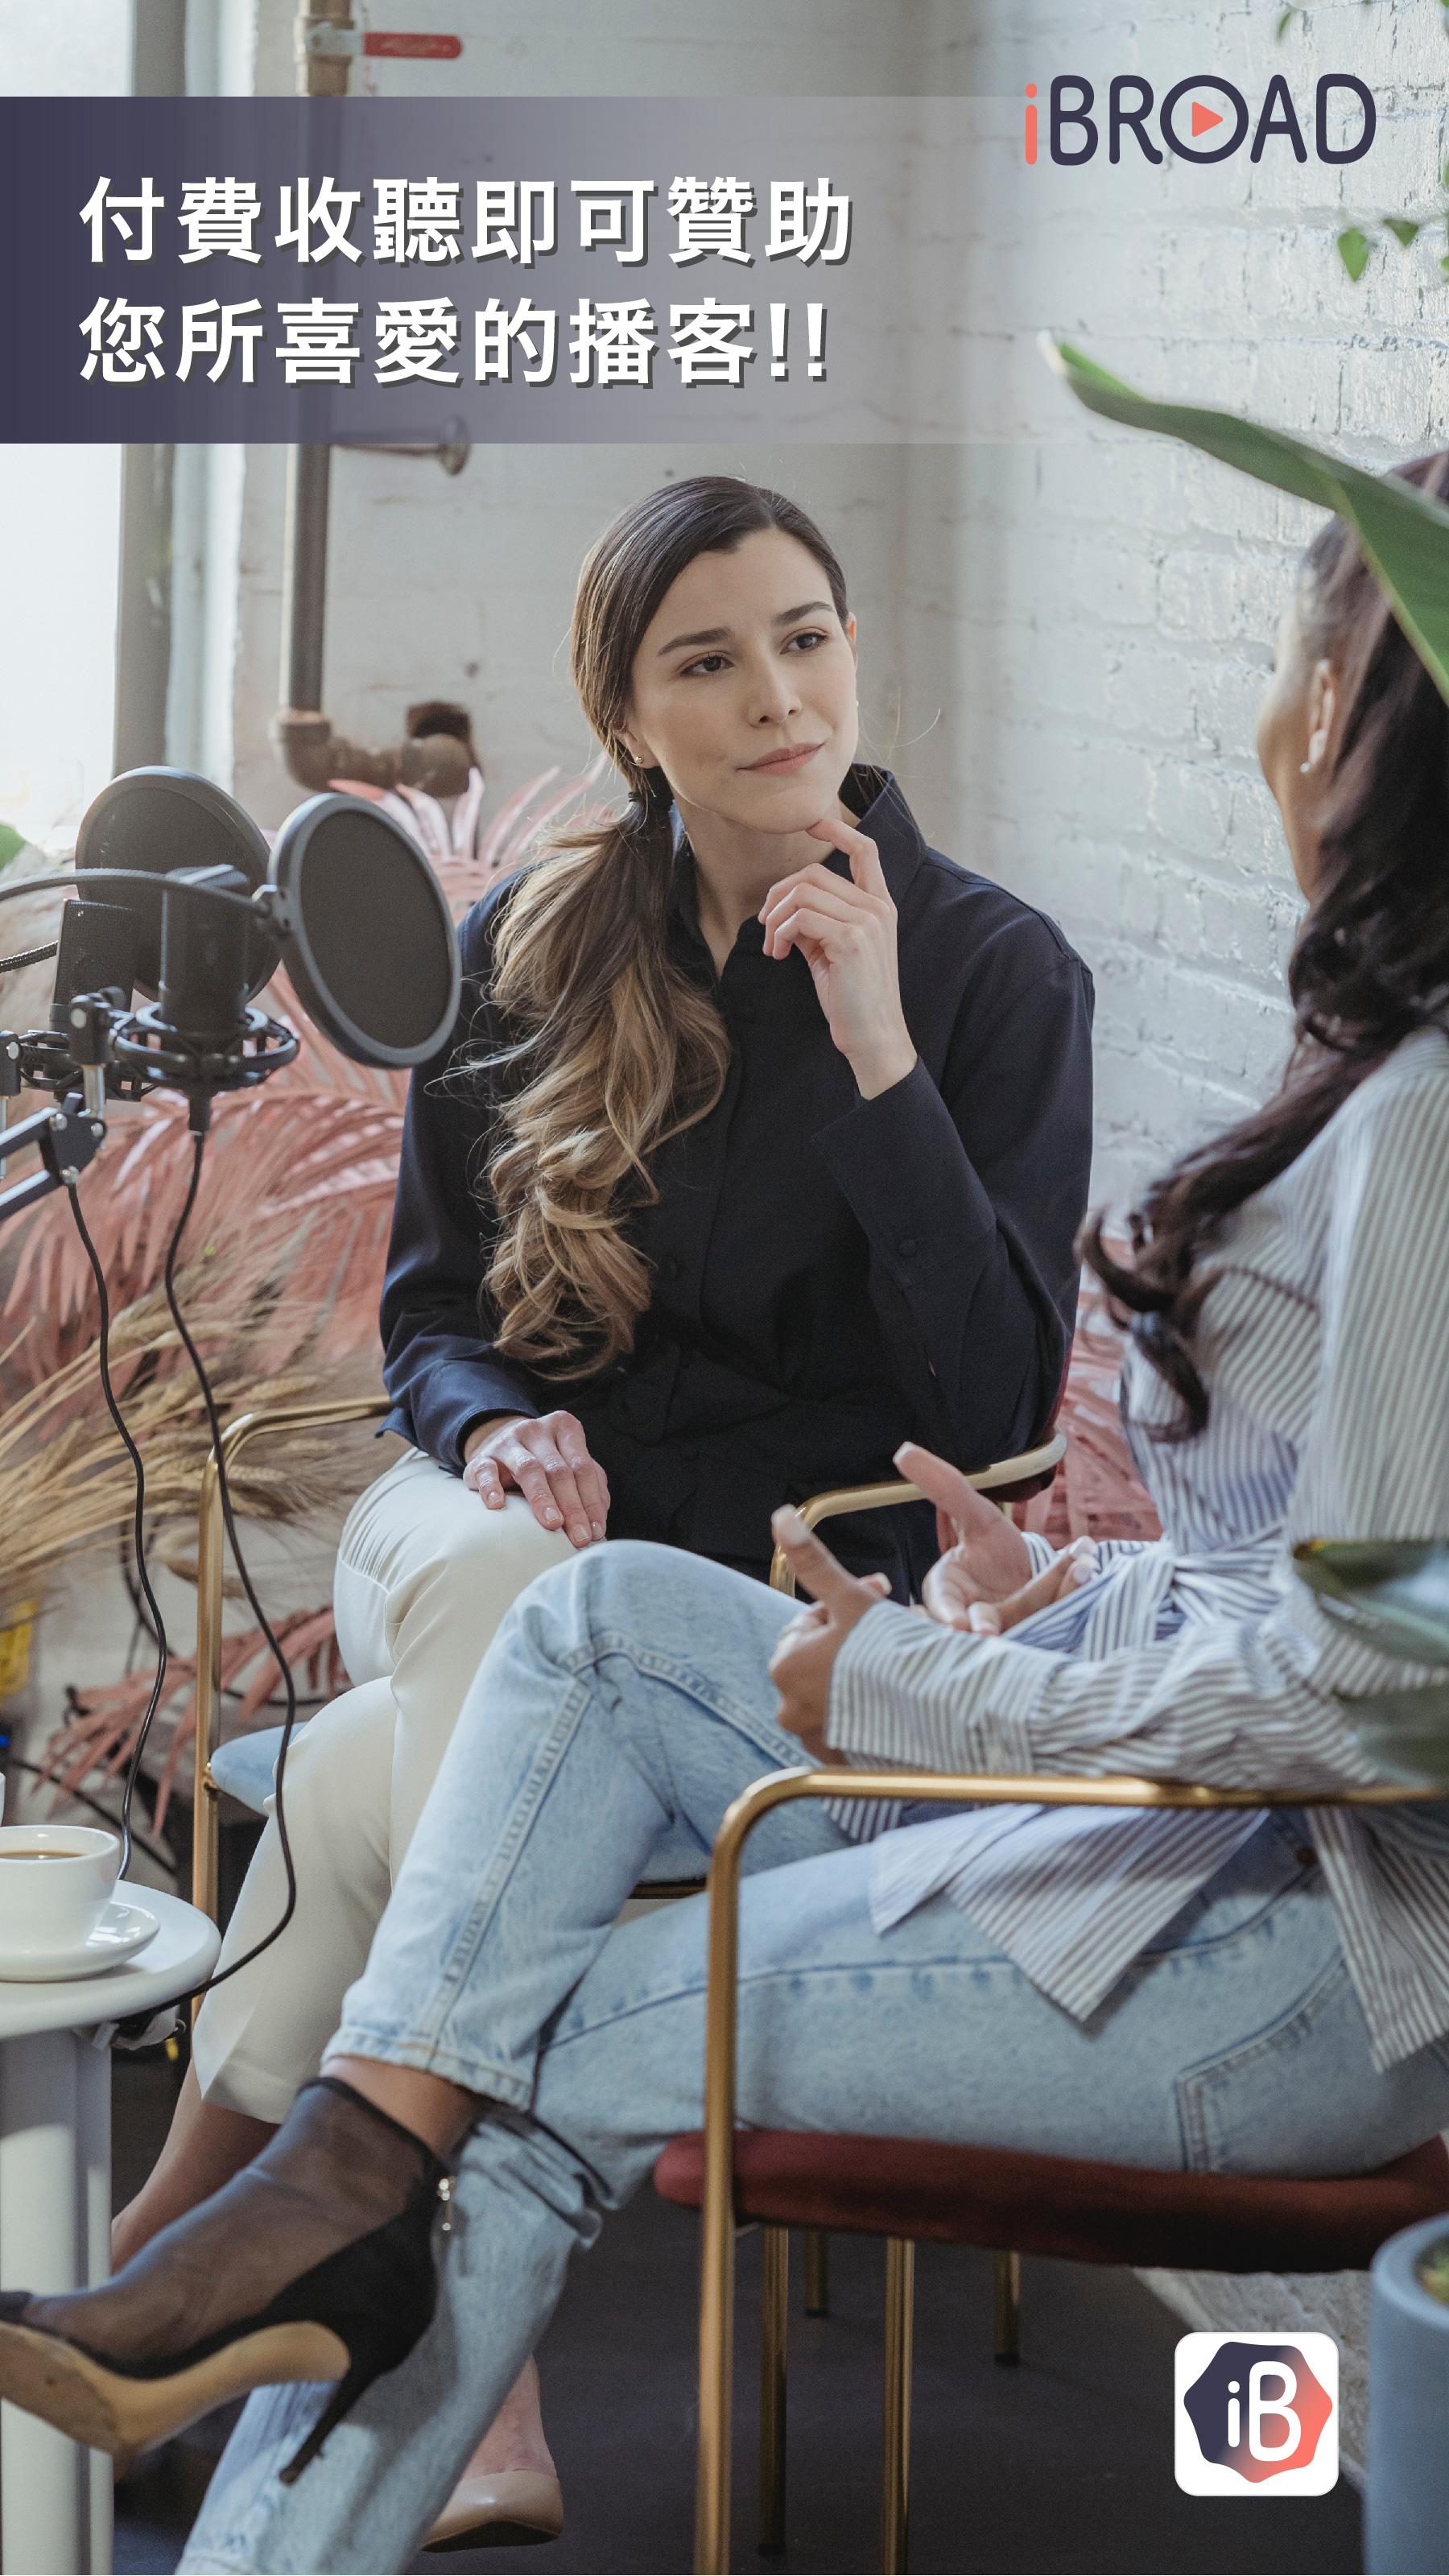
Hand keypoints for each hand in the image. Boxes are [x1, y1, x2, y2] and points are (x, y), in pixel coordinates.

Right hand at [462, 1411, 609, 1549]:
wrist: (500, 1446)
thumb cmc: (544, 1462)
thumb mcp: (571, 1465)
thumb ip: (591, 1486)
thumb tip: (599, 1521)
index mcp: (565, 1428)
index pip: (582, 1467)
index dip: (591, 1501)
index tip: (596, 1531)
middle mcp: (537, 1430)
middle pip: (558, 1470)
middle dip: (572, 1507)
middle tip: (580, 1537)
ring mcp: (508, 1442)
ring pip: (529, 1469)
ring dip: (543, 1499)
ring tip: (553, 1524)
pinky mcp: (482, 1458)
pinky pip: (486, 1472)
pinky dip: (491, 1488)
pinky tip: (498, 1505)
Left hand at [758, 815, 916, 1098]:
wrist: (873, 1036)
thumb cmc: (851, 997)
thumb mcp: (832, 950)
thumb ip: (816, 922)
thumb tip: (783, 908)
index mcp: (880, 906)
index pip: (865, 850)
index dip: (837, 831)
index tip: (812, 823)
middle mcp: (878, 908)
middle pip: (814, 873)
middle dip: (779, 895)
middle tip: (766, 925)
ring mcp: (867, 922)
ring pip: (803, 893)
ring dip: (775, 918)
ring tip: (773, 946)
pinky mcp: (851, 941)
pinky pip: (801, 918)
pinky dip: (780, 933)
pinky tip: (779, 955)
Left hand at [767, 1507, 891, 1758]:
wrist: (933, 1717)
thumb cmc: (889, 1656)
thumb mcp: (849, 1599)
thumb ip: (812, 1560)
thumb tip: (780, 1516)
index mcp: (785, 1665)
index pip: (810, 1622)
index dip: (845, 1605)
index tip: (878, 1597)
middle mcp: (790, 1709)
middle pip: (823, 1658)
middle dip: (853, 1639)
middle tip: (890, 1630)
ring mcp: (815, 1739)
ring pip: (837, 1690)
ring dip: (860, 1673)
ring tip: (896, 1662)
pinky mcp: (842, 1761)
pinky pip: (851, 1725)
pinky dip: (868, 1709)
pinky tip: (895, 1696)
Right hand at [897, 1440, 1096, 1634]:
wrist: (1027, 1574)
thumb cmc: (990, 1550)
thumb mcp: (974, 1515)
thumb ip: (944, 1488)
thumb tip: (905, 1451)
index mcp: (950, 1595)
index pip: (942, 1607)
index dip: (948, 1617)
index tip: (961, 1626)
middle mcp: (980, 1619)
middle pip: (988, 1622)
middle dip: (994, 1622)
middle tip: (993, 1629)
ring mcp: (1015, 1629)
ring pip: (1031, 1616)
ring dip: (1056, 1589)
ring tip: (1080, 1564)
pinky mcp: (1046, 1632)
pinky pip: (1061, 1613)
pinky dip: (1075, 1587)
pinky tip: (1087, 1561)